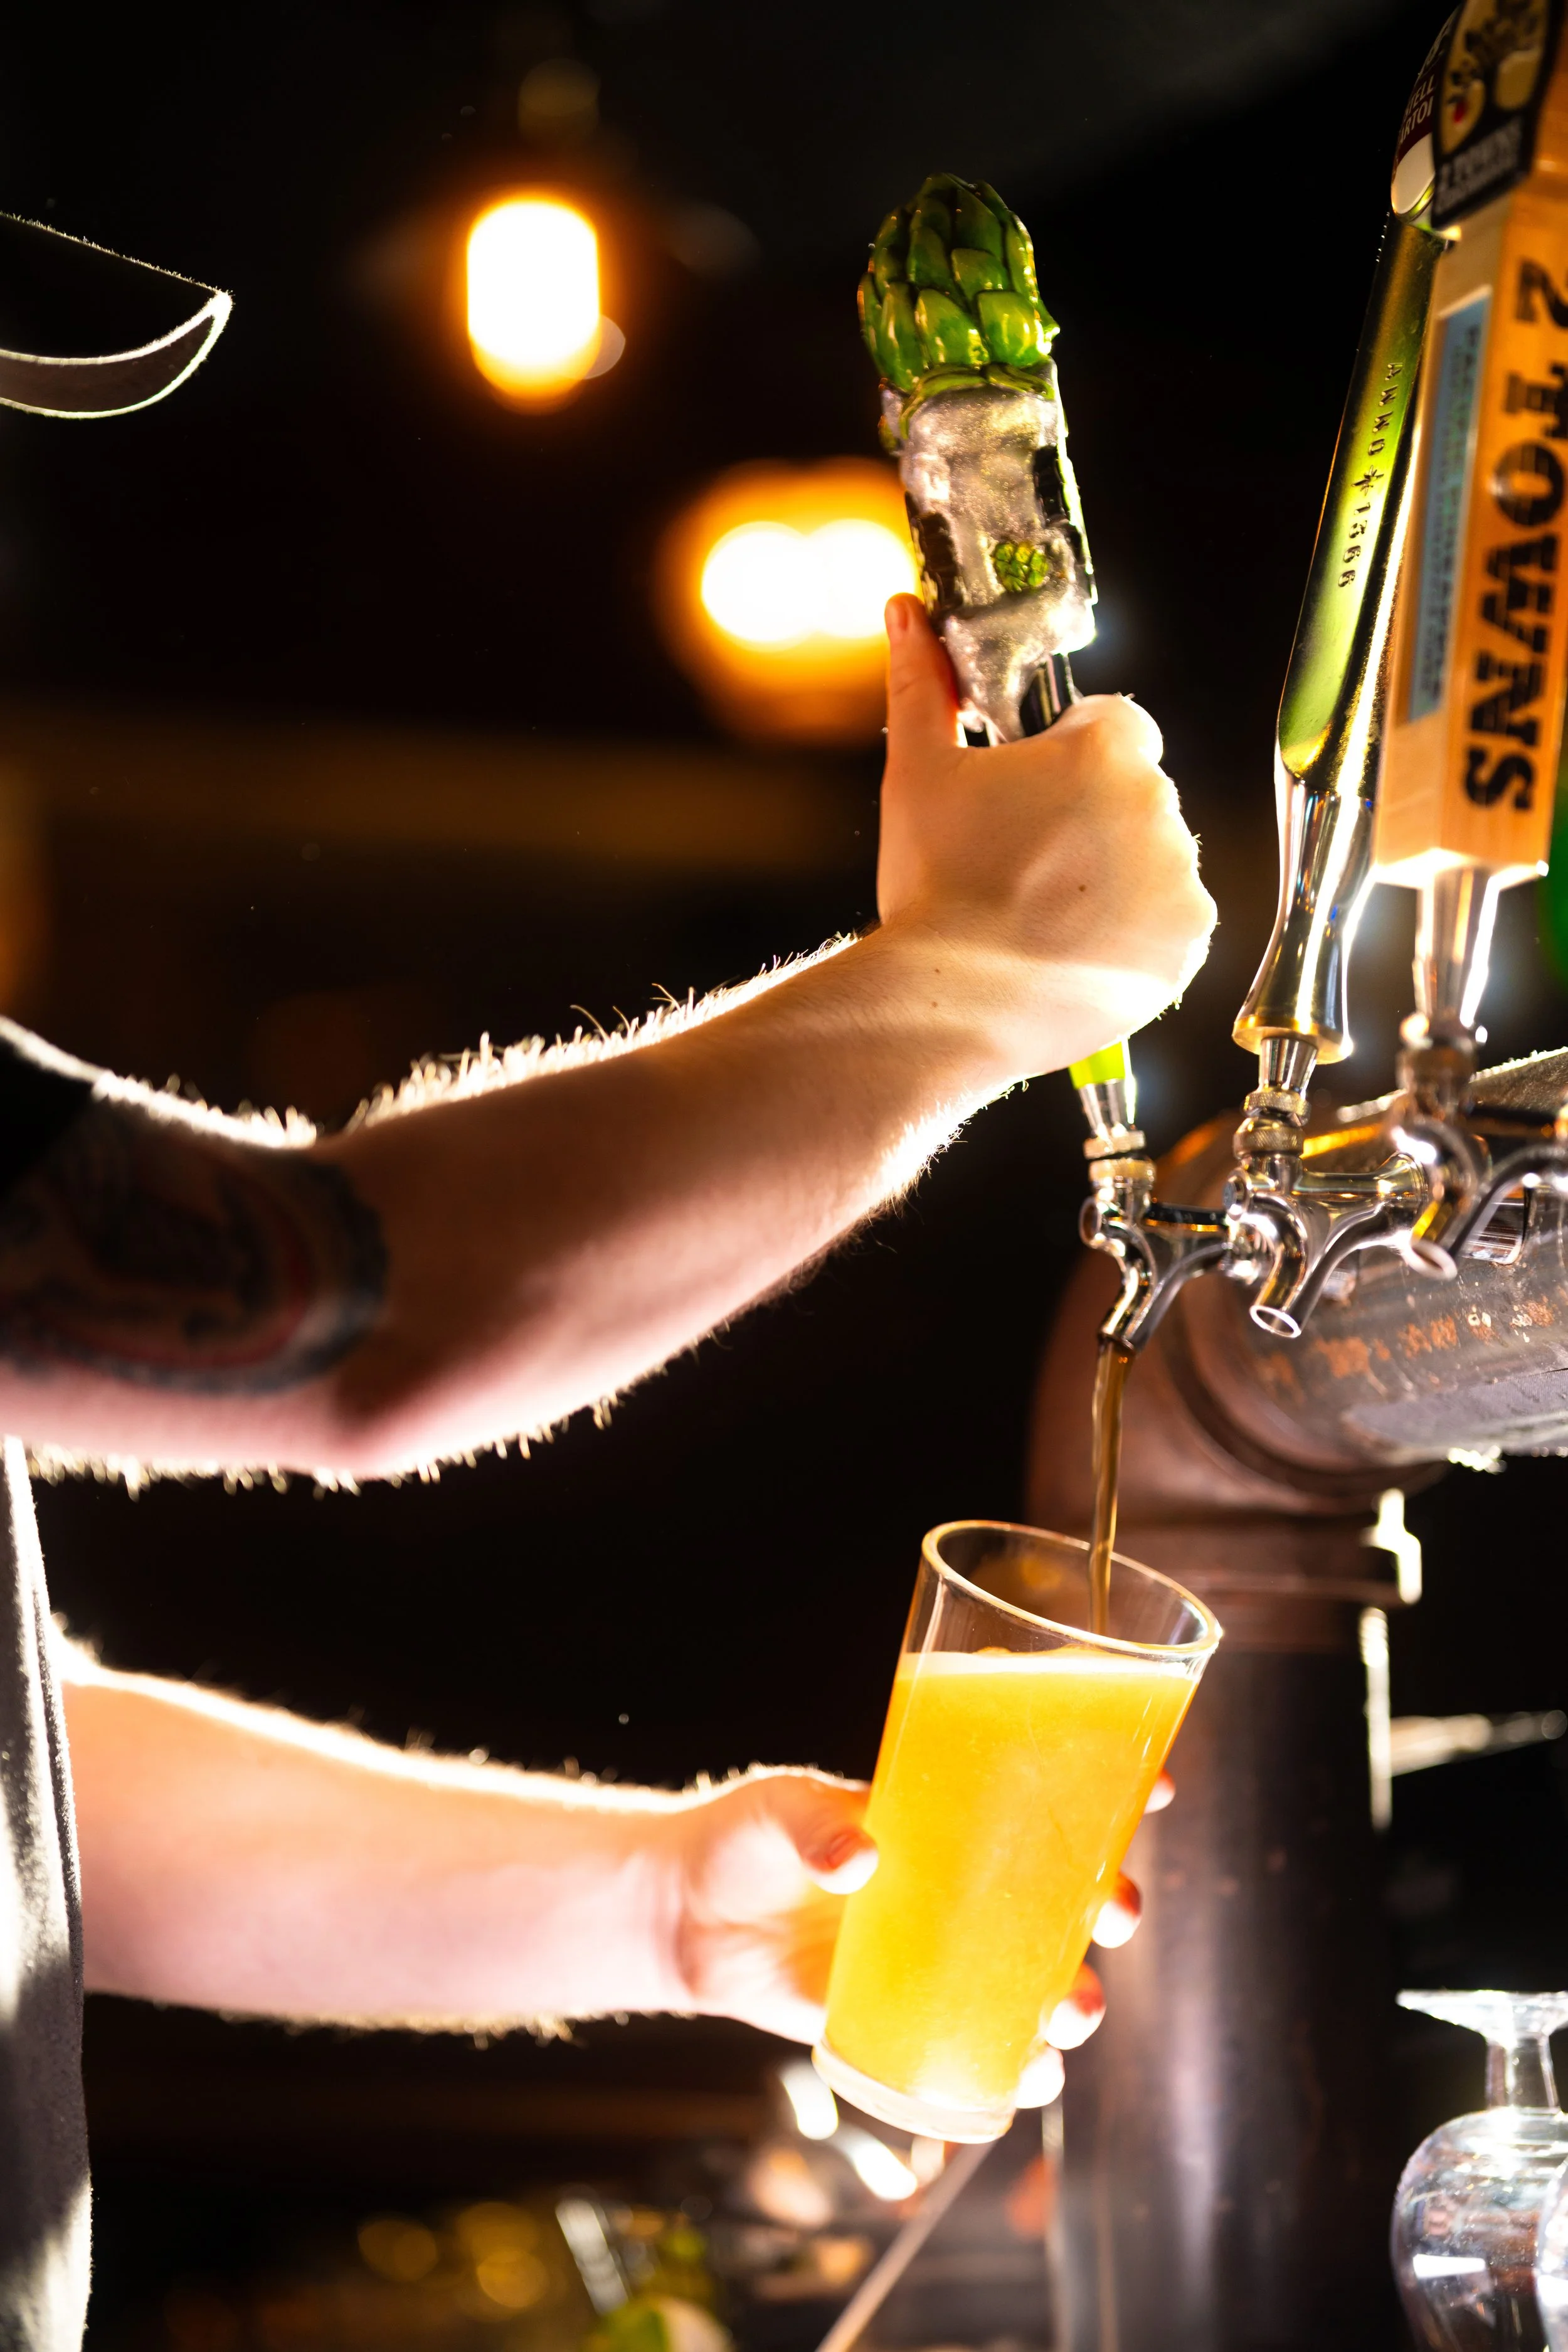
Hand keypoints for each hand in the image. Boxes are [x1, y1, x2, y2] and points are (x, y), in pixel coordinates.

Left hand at [667, 1763, 1168, 2062]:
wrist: (682, 1919)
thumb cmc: (741, 1838)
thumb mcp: (777, 1809)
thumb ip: (815, 1824)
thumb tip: (861, 1858)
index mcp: (944, 1818)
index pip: (1044, 1795)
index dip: (1113, 1789)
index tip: (1159, 1785)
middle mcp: (958, 1887)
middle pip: (1066, 1895)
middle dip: (1115, 1905)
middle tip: (1119, 1914)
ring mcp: (937, 1955)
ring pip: (1036, 1977)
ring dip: (1075, 1998)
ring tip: (1071, 2014)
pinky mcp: (903, 2015)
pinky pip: (978, 2044)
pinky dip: (1014, 2064)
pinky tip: (1028, 2074)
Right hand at [875, 596, 1215, 1081]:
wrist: (953, 1001)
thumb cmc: (934, 885)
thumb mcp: (918, 772)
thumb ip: (924, 684)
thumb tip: (905, 610)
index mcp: (1103, 748)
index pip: (1116, 723)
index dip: (1073, 755)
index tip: (1037, 794)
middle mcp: (1158, 804)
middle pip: (1138, 793)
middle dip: (1094, 818)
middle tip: (1027, 862)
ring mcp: (1180, 878)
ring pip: (1157, 859)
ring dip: (1118, 876)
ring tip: (1046, 914)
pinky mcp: (1187, 943)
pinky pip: (1171, 925)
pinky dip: (1135, 936)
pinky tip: (1076, 949)